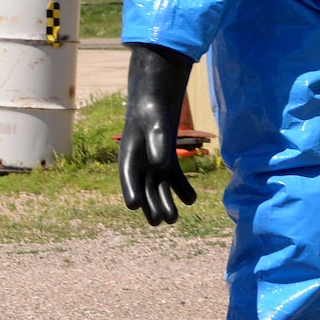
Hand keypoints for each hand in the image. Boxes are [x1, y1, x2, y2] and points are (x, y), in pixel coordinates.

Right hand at [119, 44, 197, 225]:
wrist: (157, 96)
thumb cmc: (153, 107)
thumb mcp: (156, 122)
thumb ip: (158, 142)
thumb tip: (161, 164)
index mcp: (128, 152)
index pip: (127, 175)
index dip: (130, 190)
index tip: (134, 206)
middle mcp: (139, 161)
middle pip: (144, 187)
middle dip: (151, 205)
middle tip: (158, 223)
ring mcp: (153, 162)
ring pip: (159, 187)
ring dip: (166, 202)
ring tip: (174, 220)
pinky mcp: (167, 160)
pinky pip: (174, 178)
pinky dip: (182, 189)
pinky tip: (191, 200)